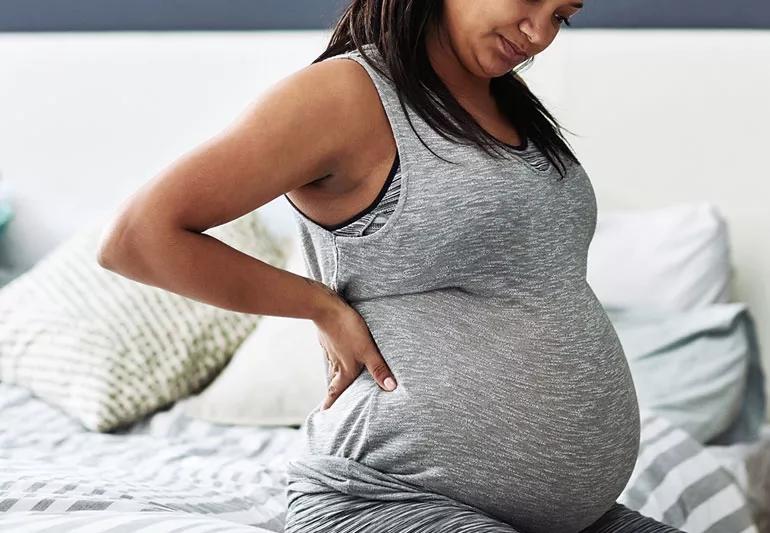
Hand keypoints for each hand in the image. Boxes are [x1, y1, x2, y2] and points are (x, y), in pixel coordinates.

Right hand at [313, 295, 397, 410]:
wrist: (327, 308)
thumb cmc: (348, 330)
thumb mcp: (367, 350)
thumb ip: (379, 368)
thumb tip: (390, 387)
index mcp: (344, 369)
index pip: (336, 391)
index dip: (331, 403)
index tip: (324, 413)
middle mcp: (336, 363)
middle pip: (333, 381)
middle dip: (332, 392)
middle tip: (329, 402)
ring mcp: (331, 350)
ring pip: (332, 367)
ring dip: (334, 375)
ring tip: (336, 380)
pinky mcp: (329, 338)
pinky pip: (332, 353)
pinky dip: (335, 357)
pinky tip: (338, 353)